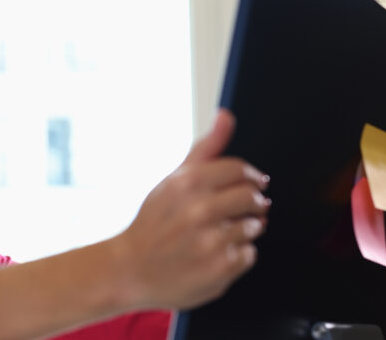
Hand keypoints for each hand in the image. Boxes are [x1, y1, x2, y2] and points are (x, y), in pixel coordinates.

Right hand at [112, 109, 269, 309]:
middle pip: (252, 197)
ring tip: (222, 234)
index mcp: (188, 183)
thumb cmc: (154, 222)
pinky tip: (217, 254)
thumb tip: (227, 115)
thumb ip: (206, 147)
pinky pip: (249, 254)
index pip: (239, 170)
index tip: (254, 184)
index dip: (251, 177)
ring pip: (254, 226)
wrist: (130, 269)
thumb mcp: (174, 180)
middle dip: (254, 203)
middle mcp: (200, 210)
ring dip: (246, 229)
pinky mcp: (219, 268)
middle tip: (248, 208)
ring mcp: (211, 241)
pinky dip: (238, 255)